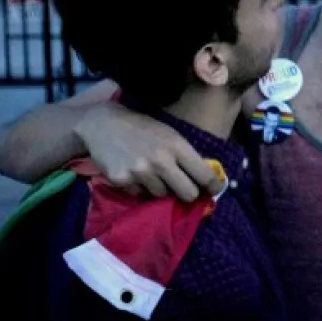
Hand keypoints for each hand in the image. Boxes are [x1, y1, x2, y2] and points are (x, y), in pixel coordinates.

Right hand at [74, 103, 222, 200]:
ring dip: (160, 189)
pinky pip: (139, 195)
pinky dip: (139, 188)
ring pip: (162, 195)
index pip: (203, 173)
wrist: (105, 125)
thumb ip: (186, 156)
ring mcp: (140, 172)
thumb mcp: (170, 135)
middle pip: (187, 193)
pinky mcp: (122, 180)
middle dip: (188, 194)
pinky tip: (133, 173)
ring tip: (151, 173)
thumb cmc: (144, 130)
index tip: (216, 191)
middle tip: (184, 190)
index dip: (214, 186)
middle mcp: (160, 160)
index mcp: (177, 146)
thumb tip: (204, 181)